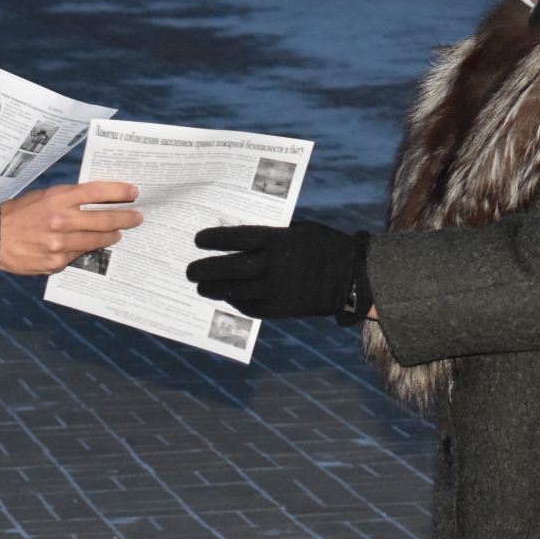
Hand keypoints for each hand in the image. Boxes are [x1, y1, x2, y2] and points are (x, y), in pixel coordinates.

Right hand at [0, 181, 140, 274]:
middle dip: (125, 218)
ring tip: (118, 233)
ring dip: (111, 236)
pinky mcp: (56, 262)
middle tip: (137, 217)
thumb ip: (69, 198)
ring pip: (96, 240)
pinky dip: (84, 249)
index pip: (97, 192)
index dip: (119, 192)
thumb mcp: (44, 196)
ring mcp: (60, 244)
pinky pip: (78, 255)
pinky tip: (88, 246)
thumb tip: (97, 199)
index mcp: (58, 199)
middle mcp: (61, 221)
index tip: (134, 192)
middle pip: (104, 219)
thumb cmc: (19, 213)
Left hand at [187, 219, 371, 322]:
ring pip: (234, 291)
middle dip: (205, 269)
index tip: (197, 240)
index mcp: (276, 240)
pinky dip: (235, 302)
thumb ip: (271, 233)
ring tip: (201, 287)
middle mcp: (272, 266)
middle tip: (189, 270)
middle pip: (228, 268)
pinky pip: (250, 307)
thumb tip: (241, 235)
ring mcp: (275, 290)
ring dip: (214, 289)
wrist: (351, 276)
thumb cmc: (323, 245)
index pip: (235, 238)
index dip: (213, 240)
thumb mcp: (298, 229)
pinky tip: (227, 298)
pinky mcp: (281, 309)